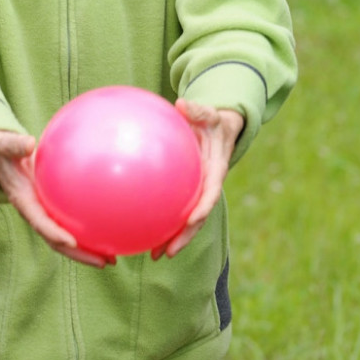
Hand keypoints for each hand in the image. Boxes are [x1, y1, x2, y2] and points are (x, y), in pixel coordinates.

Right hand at [0, 130, 111, 267]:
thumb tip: (29, 143)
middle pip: (57, 241)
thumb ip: (15, 145)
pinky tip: (112, 230)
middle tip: (103, 262)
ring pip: (67, 239)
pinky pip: (72, 223)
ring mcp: (45, 214)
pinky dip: (90, 231)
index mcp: (24, 201)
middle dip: (79, 254)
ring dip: (88, 251)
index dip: (54, 233)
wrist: (2, 158)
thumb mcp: (5, 146)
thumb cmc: (4, 151)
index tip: (71, 242)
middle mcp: (36, 213)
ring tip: (113, 258)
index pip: (40, 222)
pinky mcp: (53, 209)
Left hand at [155, 103, 244, 259]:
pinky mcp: (186, 195)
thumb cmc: (210, 121)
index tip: (191, 220)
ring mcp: (197, 194)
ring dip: (173, 239)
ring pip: (186, 221)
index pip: (210, 193)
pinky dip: (162, 224)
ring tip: (155, 255)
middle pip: (198, 217)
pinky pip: (175, 211)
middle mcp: (207, 187)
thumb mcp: (208, 114)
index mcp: (215, 172)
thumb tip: (182, 103)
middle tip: (168, 253)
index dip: (202, 208)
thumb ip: (198, 111)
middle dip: (185, 236)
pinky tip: (142, 234)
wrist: (217, 130)